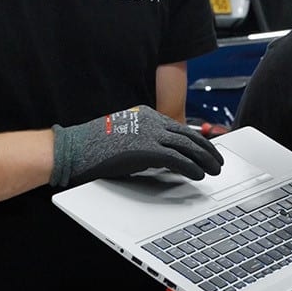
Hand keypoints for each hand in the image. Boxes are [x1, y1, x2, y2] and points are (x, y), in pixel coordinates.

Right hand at [50, 106, 222, 187]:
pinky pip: (177, 159)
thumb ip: (143, 142)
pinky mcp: (147, 150)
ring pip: (188, 145)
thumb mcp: (123, 137)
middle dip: (207, 148)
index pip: (178, 127)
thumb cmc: (92, 146)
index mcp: (146, 115)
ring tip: (215, 169)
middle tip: (218, 160)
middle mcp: (151, 121)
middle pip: (188, 134)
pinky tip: (199, 174)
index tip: (206, 149)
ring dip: (205, 159)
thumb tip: (161, 157)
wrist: (74, 148)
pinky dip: (191, 167)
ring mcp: (150, 134)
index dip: (196, 140)